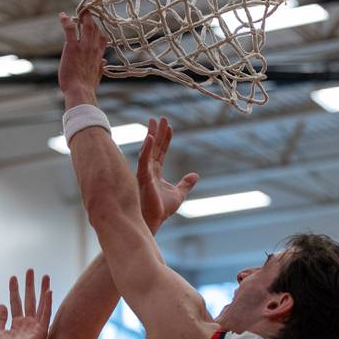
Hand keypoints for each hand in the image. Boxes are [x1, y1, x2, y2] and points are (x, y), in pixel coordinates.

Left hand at [0, 270, 51, 338]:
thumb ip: (0, 319)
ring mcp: (35, 326)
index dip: (14, 290)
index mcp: (16, 324)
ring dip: (42, 290)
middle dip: (29, 285)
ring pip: (39, 304)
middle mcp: (27, 323)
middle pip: (29, 300)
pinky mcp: (41, 331)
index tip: (13, 277)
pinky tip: (49, 291)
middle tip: (30, 271)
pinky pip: (45, 314)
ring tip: (44, 276)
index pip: (15, 303)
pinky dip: (48, 303)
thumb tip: (2, 305)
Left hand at [58, 11, 107, 106]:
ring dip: (83, 16)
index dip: (99, 30)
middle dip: (92, 18)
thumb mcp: (97, 77)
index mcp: (98, 55)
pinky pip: (70, 29)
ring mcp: (83, 46)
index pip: (102, 38)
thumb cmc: (87, 87)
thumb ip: (100, 68)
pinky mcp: (72, 47)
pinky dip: (66, 21)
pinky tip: (62, 15)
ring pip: (86, 25)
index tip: (96, 25)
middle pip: (95, 28)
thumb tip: (104, 63)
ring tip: (80, 10)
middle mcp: (93, 48)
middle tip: (87, 12)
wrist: (80, 91)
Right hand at [137, 117, 198, 232]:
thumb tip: (195, 175)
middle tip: (159, 118)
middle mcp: (148, 170)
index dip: (166, 139)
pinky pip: (144, 160)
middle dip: (157, 132)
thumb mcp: (179, 194)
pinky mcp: (143, 177)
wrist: (154, 221)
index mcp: (156, 172)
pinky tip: (150, 138)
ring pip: (148, 149)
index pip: (161, 151)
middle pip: (153, 147)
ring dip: (151, 135)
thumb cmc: (161, 210)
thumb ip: (186, 184)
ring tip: (154, 122)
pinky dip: (146, 148)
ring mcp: (145, 172)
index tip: (169, 126)